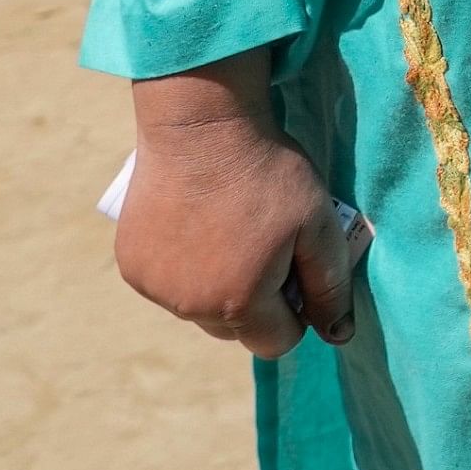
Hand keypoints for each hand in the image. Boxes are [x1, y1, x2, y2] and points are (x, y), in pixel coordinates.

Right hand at [114, 51, 366, 357]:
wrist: (200, 128)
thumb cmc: (269, 174)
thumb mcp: (318, 225)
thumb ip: (329, 287)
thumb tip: (338, 336)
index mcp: (240, 304)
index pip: (277, 341)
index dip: (296, 310)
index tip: (296, 269)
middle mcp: (189, 307)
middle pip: (236, 328)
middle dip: (256, 301)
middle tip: (265, 246)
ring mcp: (154, 288)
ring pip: (198, 308)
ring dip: (216, 286)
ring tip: (230, 231)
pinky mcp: (131, 265)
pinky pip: (167, 285)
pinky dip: (183, 268)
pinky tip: (196, 226)